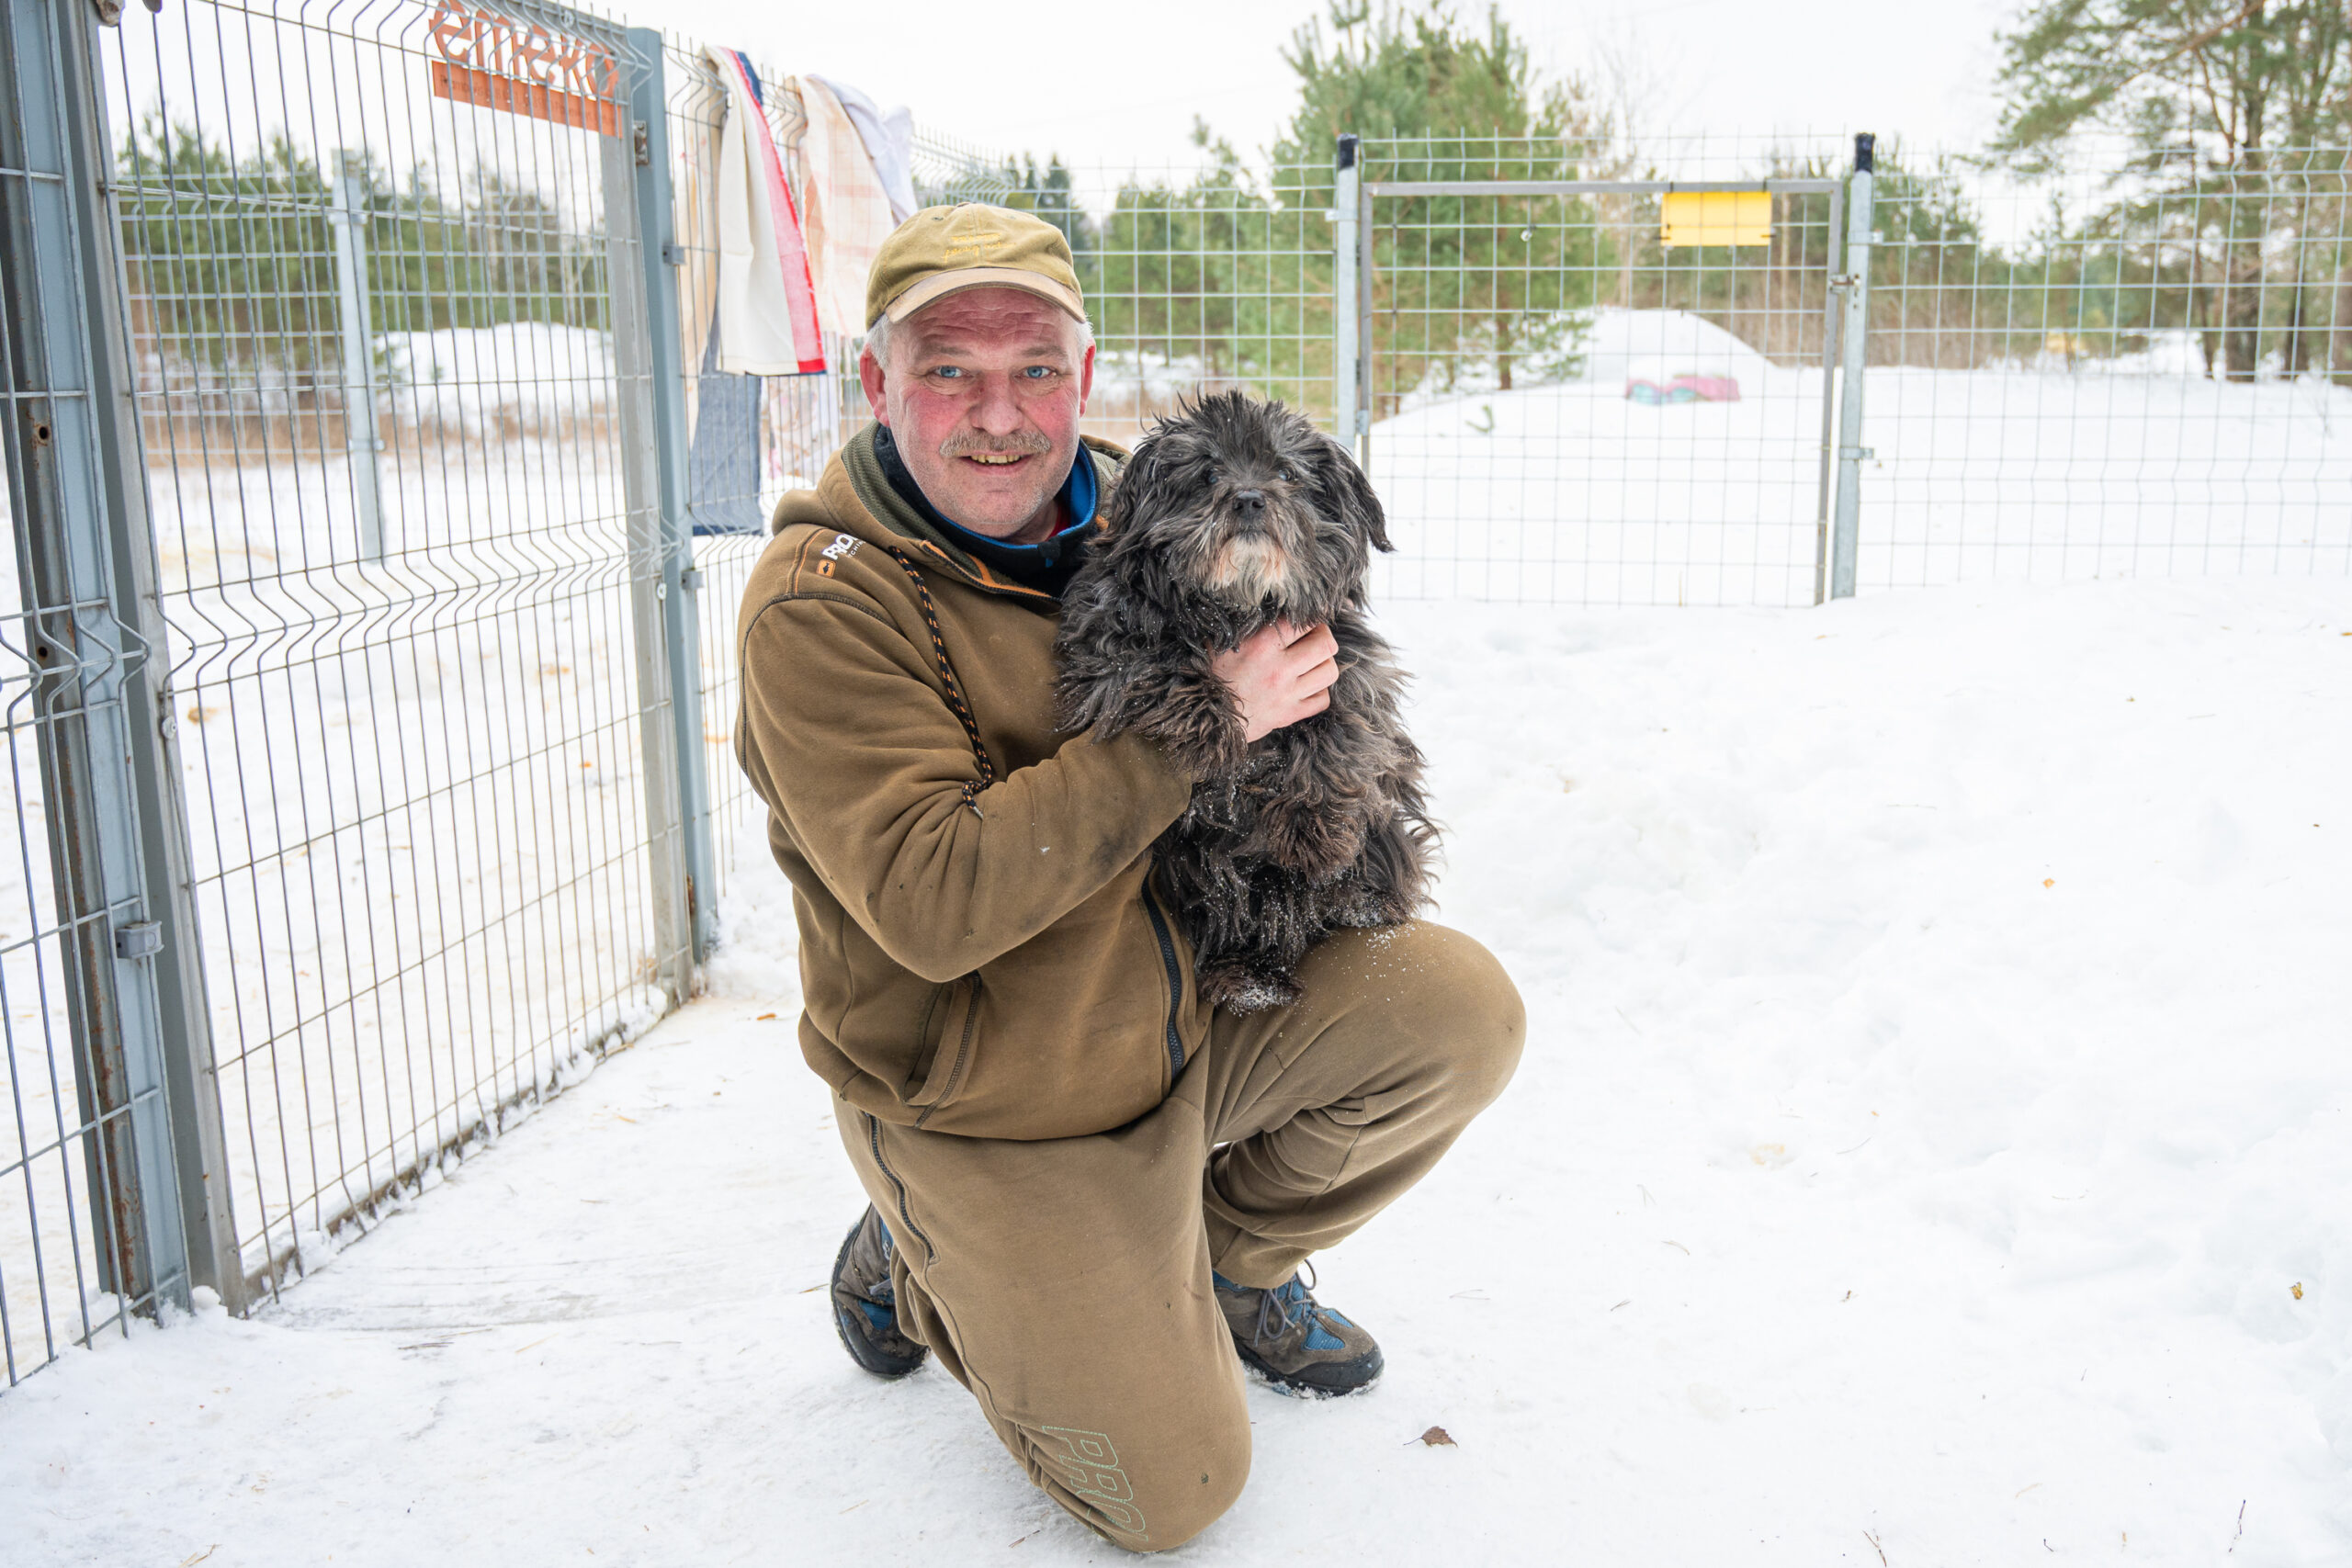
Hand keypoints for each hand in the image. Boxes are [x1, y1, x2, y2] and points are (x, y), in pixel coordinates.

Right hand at [1209, 621, 1337, 743]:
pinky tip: (1307, 686)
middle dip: (1324, 637)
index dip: (1308, 618)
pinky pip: (1322, 700)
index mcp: (1262, 645)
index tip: (1304, 622)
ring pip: (1329, 672)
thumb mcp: (1222, 642)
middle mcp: (1279, 668)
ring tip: (1312, 662)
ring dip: (1324, 664)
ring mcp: (1287, 694)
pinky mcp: (1289, 714)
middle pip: (1326, 645)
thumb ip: (1247, 626)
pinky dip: (1319, 692)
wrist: (1203, 716)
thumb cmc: (1209, 676)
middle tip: (1314, 638)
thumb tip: (1265, 610)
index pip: (1302, 622)